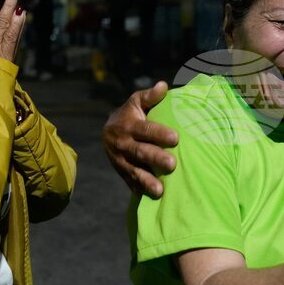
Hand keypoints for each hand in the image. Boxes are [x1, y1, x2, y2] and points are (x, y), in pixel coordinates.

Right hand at [102, 82, 178, 197]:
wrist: (107, 132)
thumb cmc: (131, 114)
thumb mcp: (136, 102)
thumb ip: (150, 96)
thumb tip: (164, 86)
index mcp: (129, 125)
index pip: (145, 130)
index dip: (159, 134)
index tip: (176, 138)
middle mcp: (123, 144)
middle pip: (140, 152)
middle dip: (156, 158)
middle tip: (172, 164)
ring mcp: (121, 160)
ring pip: (134, 171)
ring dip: (147, 180)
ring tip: (160, 190)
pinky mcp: (121, 172)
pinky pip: (130, 182)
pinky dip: (139, 190)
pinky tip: (150, 198)